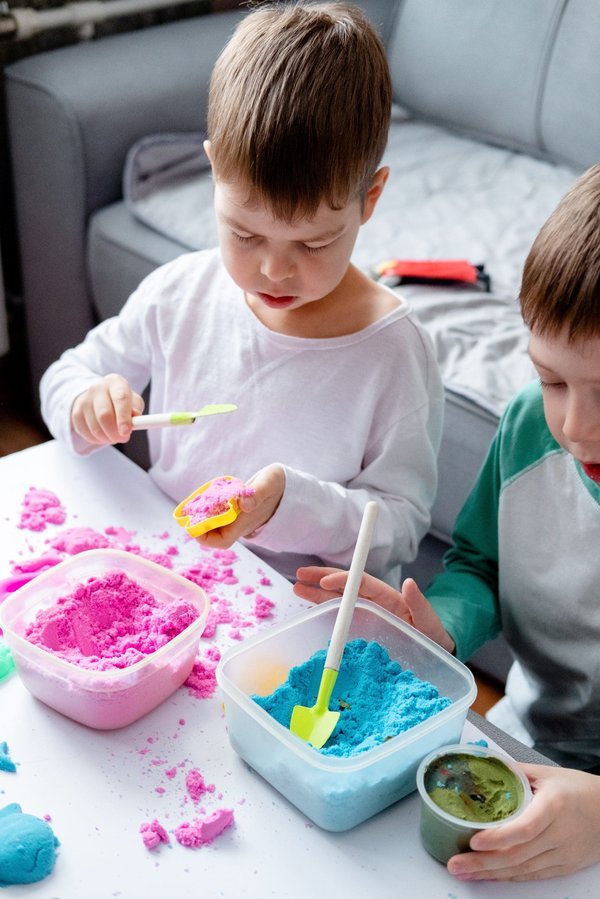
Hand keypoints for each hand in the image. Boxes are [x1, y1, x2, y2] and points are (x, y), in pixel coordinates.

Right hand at [71, 374, 143, 444]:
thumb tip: (135, 417)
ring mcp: (84, 400)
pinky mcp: (76, 413)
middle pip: (104, 414)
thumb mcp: (133, 401)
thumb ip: (136, 409)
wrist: (100, 397)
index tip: (126, 432)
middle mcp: (97, 388)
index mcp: (115, 382)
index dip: (123, 417)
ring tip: (114, 436)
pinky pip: (86, 433)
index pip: (120, 398)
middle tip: (123, 438)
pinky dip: (97, 440)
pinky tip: (103, 436)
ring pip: (95, 427)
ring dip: (107, 438)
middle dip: (115, 432)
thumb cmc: (121, 401)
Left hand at [194, 464, 284, 549]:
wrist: (285, 486)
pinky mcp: (236, 510)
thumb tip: (243, 503)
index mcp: (246, 521)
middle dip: (199, 526)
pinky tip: (203, 497)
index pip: (223, 540)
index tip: (192, 527)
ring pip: (215, 524)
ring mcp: (237, 518)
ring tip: (194, 503)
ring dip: (202, 516)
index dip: (206, 538)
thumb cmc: (277, 484)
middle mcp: (239, 523)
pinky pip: (218, 514)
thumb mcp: (270, 483)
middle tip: (188, 510)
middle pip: (214, 535)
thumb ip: (258, 492)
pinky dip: (208, 508)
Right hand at [294, 569, 454, 652]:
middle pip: (345, 584)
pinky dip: (324, 606)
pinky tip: (309, 604)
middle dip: (322, 578)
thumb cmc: (432, 633)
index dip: (342, 579)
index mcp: (387, 596)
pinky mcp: (362, 624)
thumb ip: (419, 603)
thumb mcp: (429, 620)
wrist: (433, 648)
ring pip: (338, 597)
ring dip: (317, 592)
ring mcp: (366, 612)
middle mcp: (373, 600)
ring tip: (297, 587)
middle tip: (300, 574)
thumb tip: (410, 582)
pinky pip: (340, 613)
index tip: (325, 581)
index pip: (361, 583)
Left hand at [448, 764, 599, 880]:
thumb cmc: (578, 789)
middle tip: (455, 864)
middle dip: (483, 862)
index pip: (525, 828)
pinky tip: (488, 877)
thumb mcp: (548, 773)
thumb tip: (482, 766)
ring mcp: (563, 855)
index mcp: (555, 806)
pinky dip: (508, 877)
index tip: (474, 840)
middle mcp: (560, 834)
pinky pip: (533, 875)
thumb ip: (515, 772)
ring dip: (490, 874)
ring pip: (523, 869)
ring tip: (463, 872)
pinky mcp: (564, 867)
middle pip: (518, 854)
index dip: (499, 838)